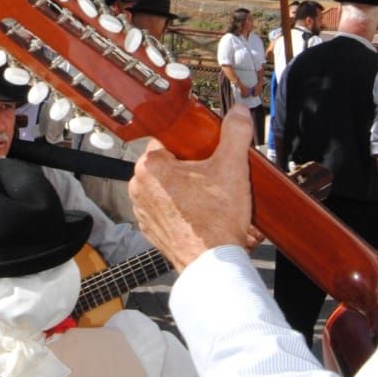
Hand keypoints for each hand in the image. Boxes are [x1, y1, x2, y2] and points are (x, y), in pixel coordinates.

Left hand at [131, 107, 253, 270]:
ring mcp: (143, 211)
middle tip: (213, 174)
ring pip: (166, 187)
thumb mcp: (232, 167)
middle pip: (167, 163)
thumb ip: (235, 133)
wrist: (214, 264)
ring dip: (184, 188)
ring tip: (210, 196)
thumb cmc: (217, 220)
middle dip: (190, 166)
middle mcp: (138, 188)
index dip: (191, 142)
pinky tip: (201, 214)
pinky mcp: (151, 230)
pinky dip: (180, 209)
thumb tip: (239, 112)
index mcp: (150, 167)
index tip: (206, 150)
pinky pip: (165, 209)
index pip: (168, 139)